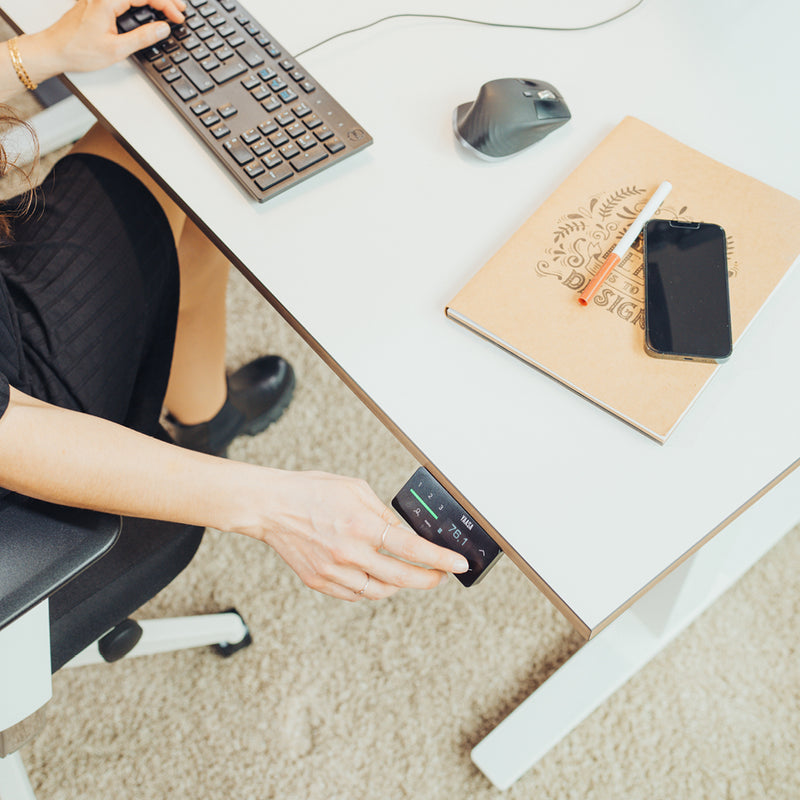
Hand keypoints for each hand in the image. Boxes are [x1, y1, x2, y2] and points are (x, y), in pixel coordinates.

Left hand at [28, 0, 185, 76]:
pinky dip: (139, 1)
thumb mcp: (116, 49)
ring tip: (168, 8)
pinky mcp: (96, 2)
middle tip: (180, 9)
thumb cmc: (78, 50)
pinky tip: (147, 7)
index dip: (165, 5)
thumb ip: (142, 37)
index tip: (178, 17)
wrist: (53, 50)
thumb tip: (162, 28)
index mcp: (108, 1)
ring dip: (151, 0)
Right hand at [246, 470, 470, 600]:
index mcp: (362, 525)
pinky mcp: (320, 582)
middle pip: (402, 578)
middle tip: (440, 575)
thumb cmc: (311, 491)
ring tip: (407, 574)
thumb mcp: (356, 489)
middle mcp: (350, 552)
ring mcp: (334, 572)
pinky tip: (374, 573)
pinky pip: (356, 594)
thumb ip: (383, 514)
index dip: (440, 560)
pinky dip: (371, 587)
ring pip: (380, 592)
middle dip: (428, 579)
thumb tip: (406, 534)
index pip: (412, 549)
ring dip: (400, 585)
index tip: (458, 565)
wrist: (271, 507)